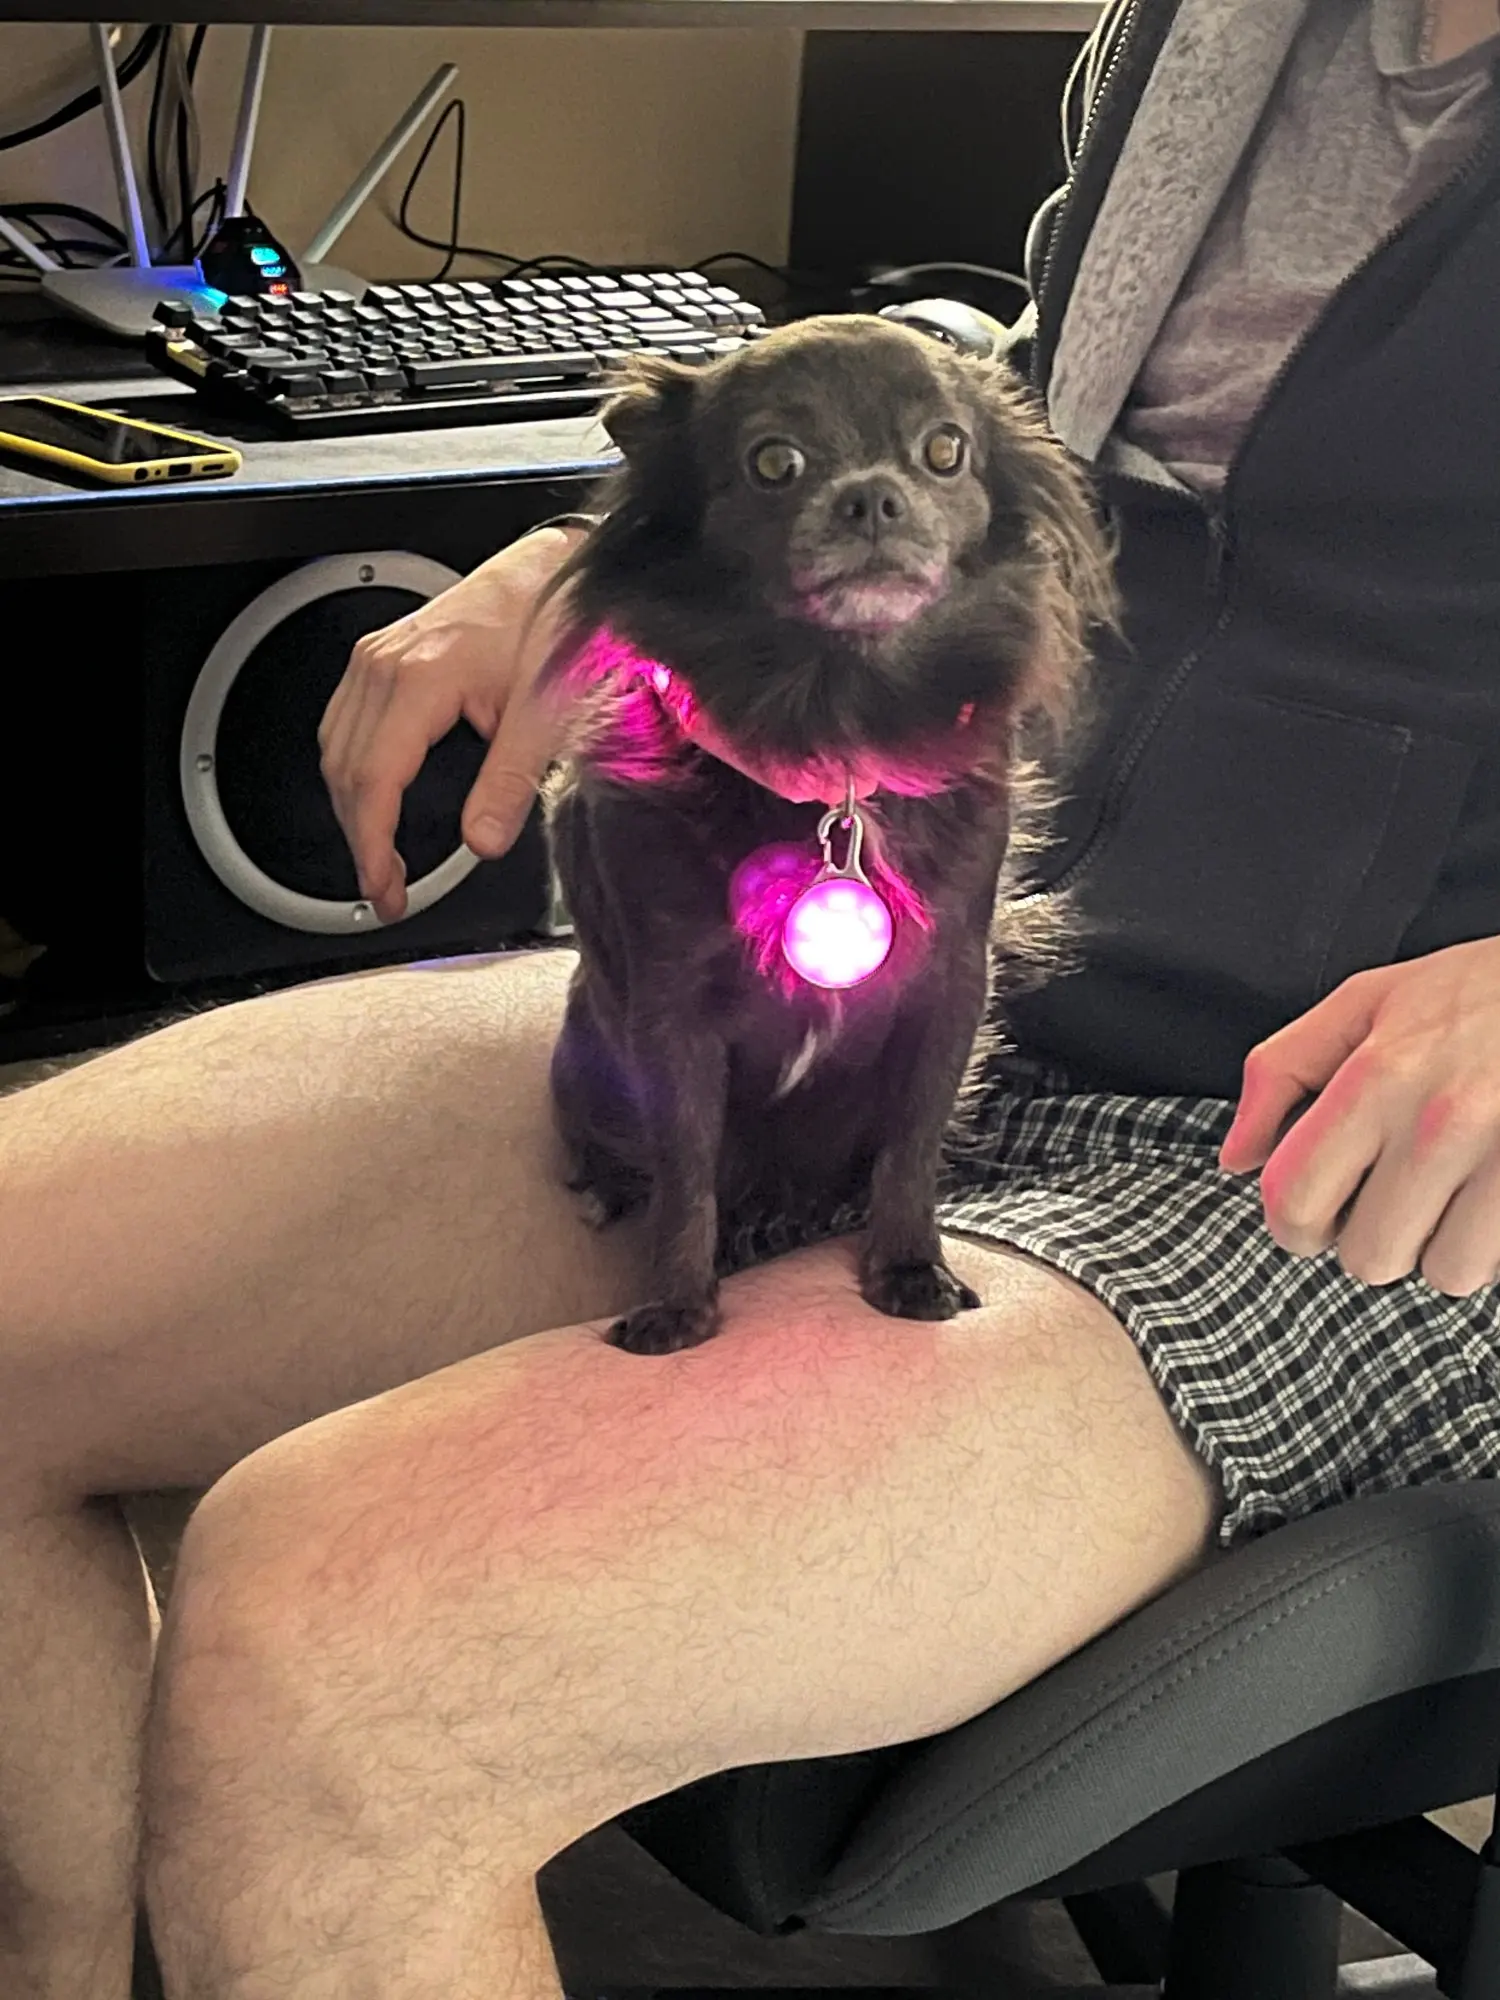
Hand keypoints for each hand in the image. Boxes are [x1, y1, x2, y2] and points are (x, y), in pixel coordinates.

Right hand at [318, 524, 583, 921]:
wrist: (550, 570)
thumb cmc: (550, 624)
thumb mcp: (543, 712)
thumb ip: (511, 781)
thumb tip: (484, 841)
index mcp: (419, 679)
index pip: (372, 781)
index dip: (372, 847)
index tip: (384, 890)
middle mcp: (384, 665)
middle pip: (344, 771)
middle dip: (359, 839)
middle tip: (385, 889)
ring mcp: (377, 656)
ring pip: (334, 749)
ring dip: (350, 808)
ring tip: (379, 856)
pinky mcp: (382, 656)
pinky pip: (343, 724)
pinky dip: (350, 771)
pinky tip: (372, 798)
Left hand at [1219, 938, 1499, 1295]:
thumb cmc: (1471, 993)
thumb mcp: (1365, 1002)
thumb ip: (1281, 1072)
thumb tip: (1235, 1159)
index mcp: (1375, 1076)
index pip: (1294, 1200)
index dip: (1294, 1225)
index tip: (1314, 1215)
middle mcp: (1435, 1123)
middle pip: (1365, 1255)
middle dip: (1369, 1236)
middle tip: (1391, 1195)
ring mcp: (1498, 1158)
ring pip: (1436, 1272)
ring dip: (1434, 1246)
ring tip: (1447, 1192)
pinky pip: (1487, 1267)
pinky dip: (1481, 1247)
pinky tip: (1482, 1198)